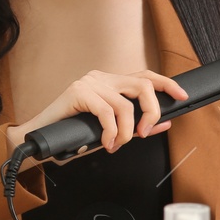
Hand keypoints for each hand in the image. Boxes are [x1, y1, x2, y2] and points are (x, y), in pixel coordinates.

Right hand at [4, 69, 188, 159]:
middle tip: (143, 133)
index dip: (167, 84)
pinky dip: (111, 132)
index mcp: (109, 83)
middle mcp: (101, 78)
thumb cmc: (71, 134)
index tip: (182, 96)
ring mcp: (89, 83)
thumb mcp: (109, 131)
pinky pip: (107, 112)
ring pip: (125, 104)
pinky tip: (106, 142)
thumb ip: (135, 126)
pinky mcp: (78, 92)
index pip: (145, 76)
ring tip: (117, 144)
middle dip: (151, 112)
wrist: (37, 138)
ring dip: (126, 131)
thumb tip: (163, 124)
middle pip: (142, 85)